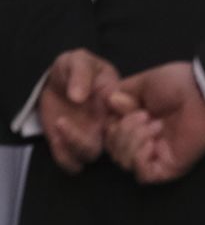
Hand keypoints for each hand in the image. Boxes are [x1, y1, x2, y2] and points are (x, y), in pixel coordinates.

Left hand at [37, 50, 120, 172]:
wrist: (54, 82)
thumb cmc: (73, 68)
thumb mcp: (77, 60)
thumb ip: (80, 73)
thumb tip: (79, 96)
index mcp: (116, 100)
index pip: (131, 117)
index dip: (127, 120)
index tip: (107, 106)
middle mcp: (106, 123)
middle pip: (115, 143)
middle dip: (98, 137)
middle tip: (73, 121)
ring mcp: (89, 137)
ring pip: (92, 155)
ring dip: (76, 144)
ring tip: (61, 122)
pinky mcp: (70, 148)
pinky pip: (72, 164)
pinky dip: (64, 156)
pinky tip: (55, 136)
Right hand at [103, 63, 204, 184]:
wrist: (203, 93)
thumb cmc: (178, 84)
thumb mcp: (146, 82)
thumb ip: (124, 93)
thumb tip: (109, 101)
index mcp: (137, 121)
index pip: (111, 133)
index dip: (112, 124)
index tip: (124, 108)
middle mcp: (143, 140)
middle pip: (115, 150)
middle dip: (124, 131)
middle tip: (145, 116)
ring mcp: (154, 156)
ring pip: (125, 162)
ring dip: (134, 140)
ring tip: (155, 125)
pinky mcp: (166, 169)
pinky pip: (142, 174)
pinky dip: (140, 157)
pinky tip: (152, 142)